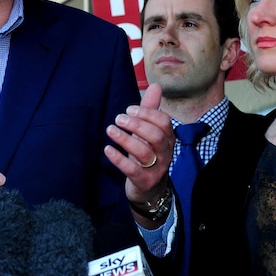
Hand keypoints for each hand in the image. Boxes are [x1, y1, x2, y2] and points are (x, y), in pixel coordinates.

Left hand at [104, 83, 174, 223]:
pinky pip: (132, 170)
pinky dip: (118, 159)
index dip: (146, 113)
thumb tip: (156, 86)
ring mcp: (156, 168)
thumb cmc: (149, 155)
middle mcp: (165, 153)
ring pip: (144, 152)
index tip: (129, 109)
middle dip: (136, 125)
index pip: (163, 122)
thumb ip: (151, 110)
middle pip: (156, 136)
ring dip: (125, 139)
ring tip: (110, 130)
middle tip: (118, 119)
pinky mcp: (144, 181)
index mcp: (168, 138)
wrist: (150, 189)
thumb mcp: (149, 132)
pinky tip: (107, 150)